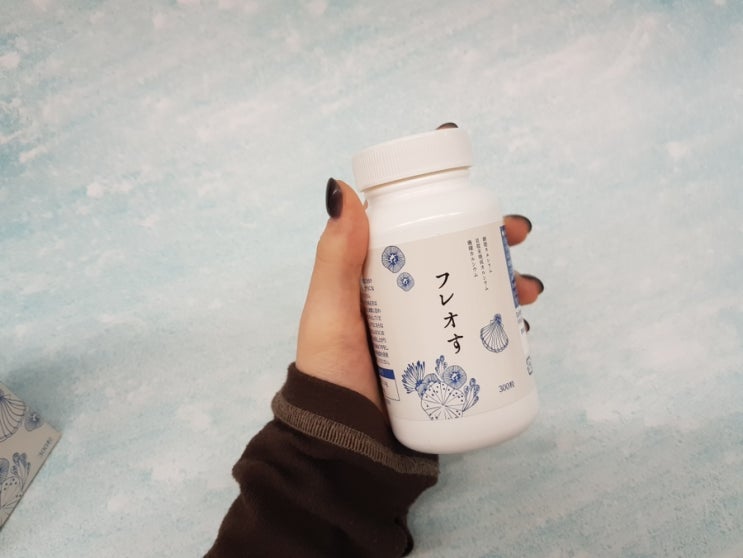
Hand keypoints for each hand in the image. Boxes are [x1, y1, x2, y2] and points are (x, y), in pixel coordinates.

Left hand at [296, 167, 542, 414]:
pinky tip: (523, 334)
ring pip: (477, 301)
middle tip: (519, 256)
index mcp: (379, 281)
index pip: (423, 236)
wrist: (344, 445)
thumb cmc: (331, 373)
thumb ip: (335, 257)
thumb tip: (340, 188)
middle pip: (459, 266)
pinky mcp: (447, 368)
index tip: (494, 216)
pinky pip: (482, 342)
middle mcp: (407, 302)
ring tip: (528, 297)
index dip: (460, 220)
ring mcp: (429, 335)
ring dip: (509, 291)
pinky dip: (505, 333)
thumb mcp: (329, 312)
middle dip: (495, 256)